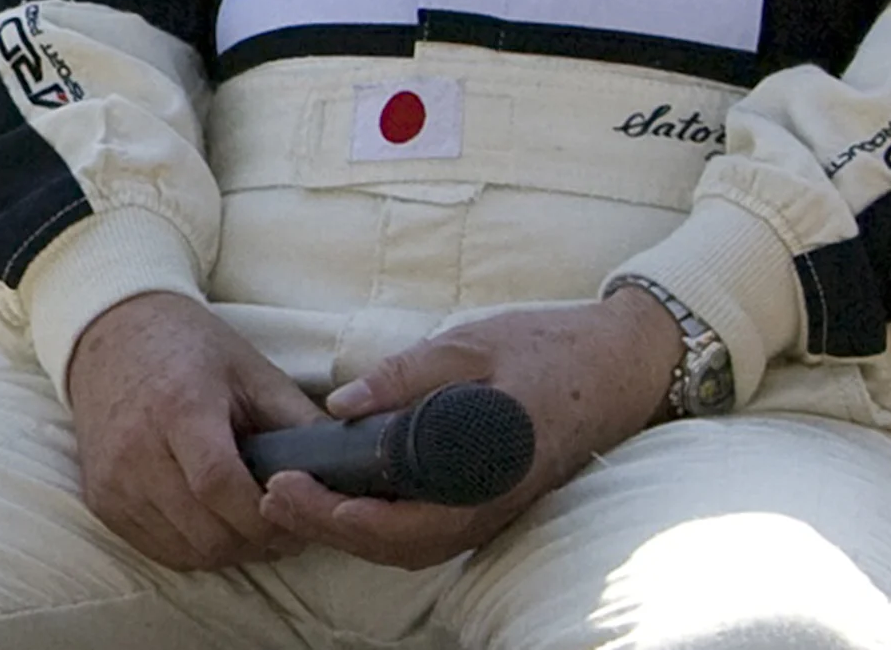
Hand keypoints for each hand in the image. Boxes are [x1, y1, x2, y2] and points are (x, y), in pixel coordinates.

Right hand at [63, 291, 331, 570]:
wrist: (112, 333)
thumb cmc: (190, 348)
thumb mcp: (252, 371)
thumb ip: (299, 422)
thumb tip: (348, 470)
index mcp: (179, 409)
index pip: (221, 487)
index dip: (267, 516)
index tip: (299, 516)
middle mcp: (137, 450)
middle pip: (207, 532)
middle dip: (257, 541)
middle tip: (286, 526)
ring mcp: (113, 480)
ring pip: (187, 552)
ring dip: (229, 550)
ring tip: (252, 523)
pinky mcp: (100, 499)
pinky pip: (159, 550)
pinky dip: (195, 548)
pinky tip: (214, 521)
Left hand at [254, 289, 683, 569]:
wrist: (619, 365)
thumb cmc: (548, 351)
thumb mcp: (472, 345)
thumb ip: (406, 375)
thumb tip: (341, 402)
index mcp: (489, 473)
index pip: (406, 522)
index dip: (341, 515)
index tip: (291, 489)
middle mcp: (490, 507)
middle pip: (399, 544)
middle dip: (329, 528)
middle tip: (271, 498)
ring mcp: (491, 510)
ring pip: (411, 545)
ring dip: (349, 531)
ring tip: (291, 501)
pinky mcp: (487, 501)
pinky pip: (426, 530)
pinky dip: (378, 524)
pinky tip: (341, 497)